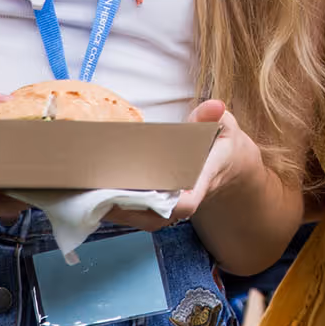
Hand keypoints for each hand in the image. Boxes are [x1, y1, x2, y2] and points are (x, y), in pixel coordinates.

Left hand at [103, 100, 254, 231]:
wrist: (230, 166)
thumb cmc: (222, 142)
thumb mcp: (223, 125)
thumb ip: (213, 117)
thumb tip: (215, 106)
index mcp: (203, 178)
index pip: (189, 201)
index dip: (168, 205)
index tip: (144, 197)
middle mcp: (188, 196)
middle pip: (160, 216)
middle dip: (132, 211)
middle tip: (103, 196)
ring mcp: (175, 203)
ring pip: (149, 219)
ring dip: (122, 213)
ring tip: (94, 198)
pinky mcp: (164, 203)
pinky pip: (145, 214)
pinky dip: (122, 210)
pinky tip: (100, 197)